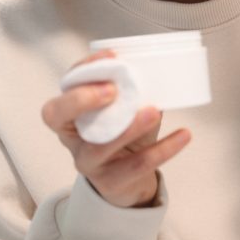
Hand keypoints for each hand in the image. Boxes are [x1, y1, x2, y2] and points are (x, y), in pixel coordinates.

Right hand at [41, 49, 191, 207]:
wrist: (130, 181)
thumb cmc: (122, 136)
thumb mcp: (121, 111)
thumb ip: (128, 92)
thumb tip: (153, 71)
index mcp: (69, 112)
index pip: (64, 85)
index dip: (82, 70)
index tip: (111, 57)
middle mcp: (71, 137)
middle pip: (56, 115)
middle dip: (82, 99)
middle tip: (113, 89)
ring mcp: (87, 162)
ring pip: (99, 146)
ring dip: (129, 127)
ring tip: (154, 111)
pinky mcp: (110, 182)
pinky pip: (136, 165)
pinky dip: (163, 149)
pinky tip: (183, 135)